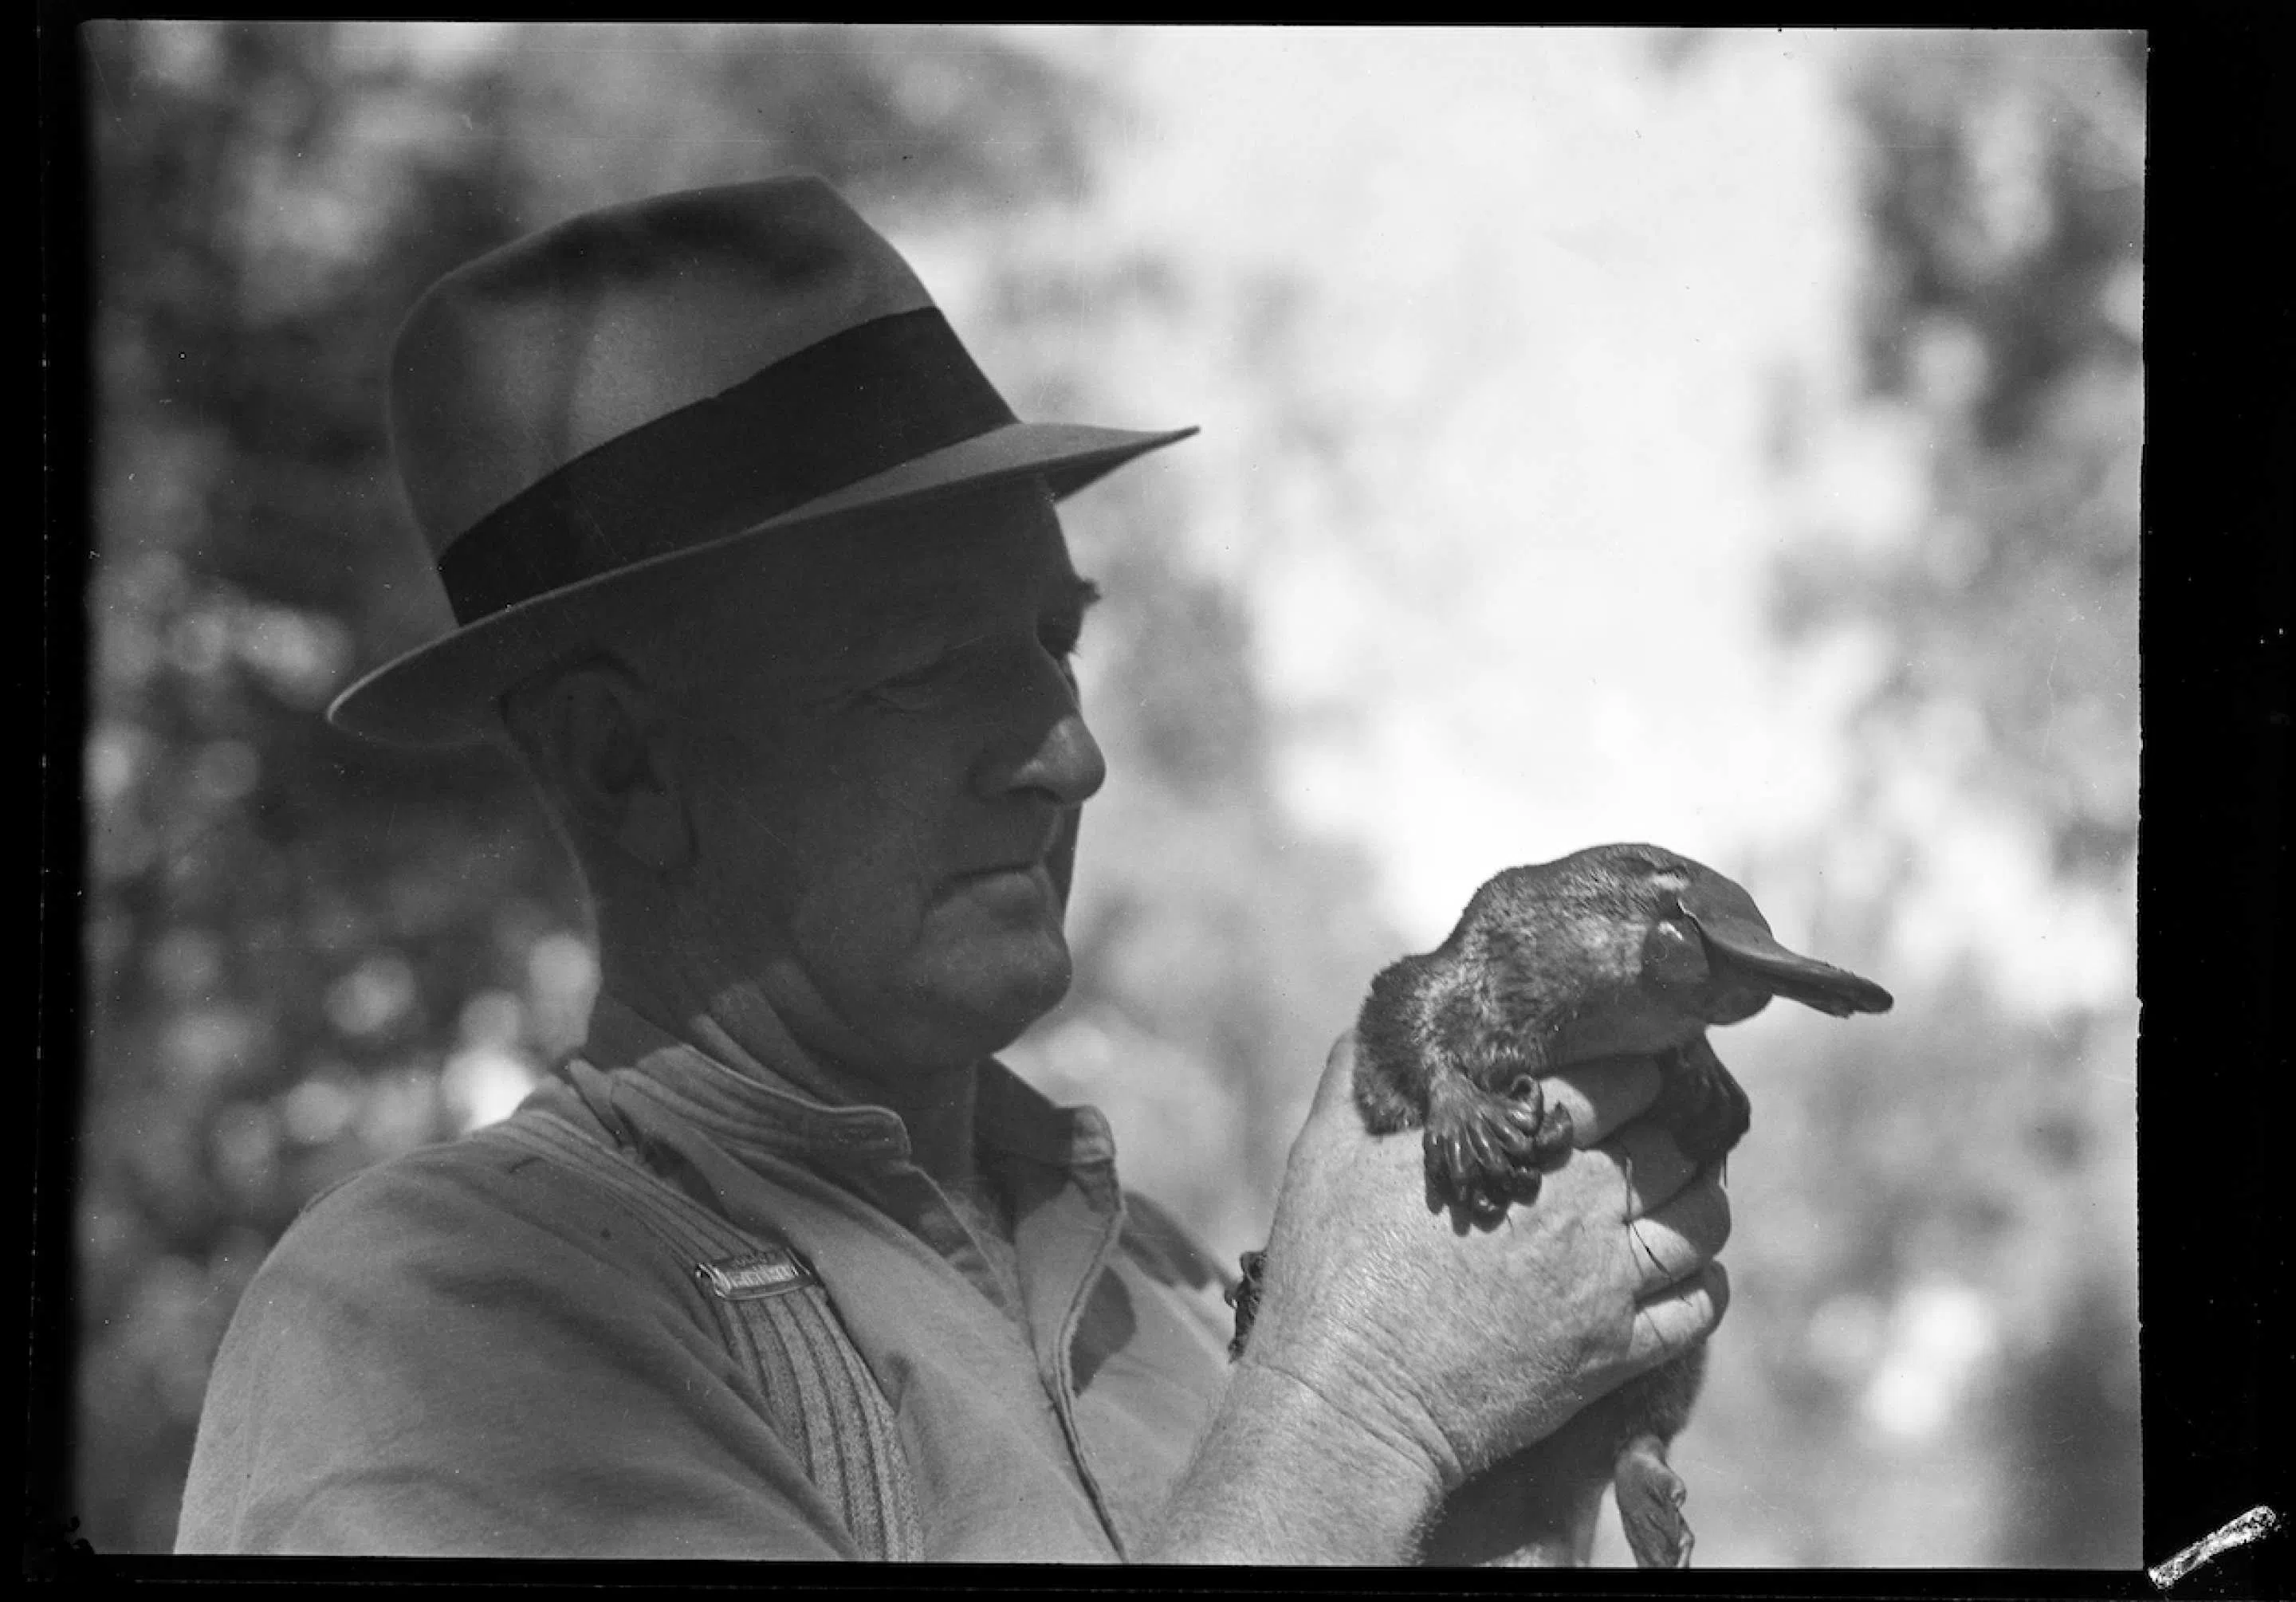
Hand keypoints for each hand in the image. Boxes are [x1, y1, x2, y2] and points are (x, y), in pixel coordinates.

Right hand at [1235, 1032, 1731, 1497]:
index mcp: (1523, 1151)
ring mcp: (1604, 1287)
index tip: (1632, 1072)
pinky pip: (1697, 1310)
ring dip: (1702, 1198)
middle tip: (1661, 1128)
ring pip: (1701, 1224)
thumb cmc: (1330, 1273)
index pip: (1619, 1084)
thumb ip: (1354, 1076)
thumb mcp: (1324, 1151)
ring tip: (1684, 1191)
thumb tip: (1370, 1025)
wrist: (1349, 1401)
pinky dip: (1706, 1282)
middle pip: (1672, 1147)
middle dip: (1673, 1129)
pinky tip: (1688, 1271)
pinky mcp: (1611, 1357)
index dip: (1633, 1071)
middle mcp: (1582, 1210)